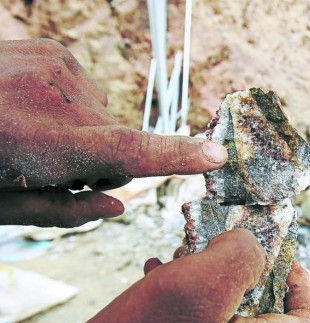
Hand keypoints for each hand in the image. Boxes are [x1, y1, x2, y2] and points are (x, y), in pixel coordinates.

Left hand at [0, 39, 227, 227]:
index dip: (176, 156)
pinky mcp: (52, 50)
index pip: (128, 151)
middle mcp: (58, 99)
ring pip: (104, 115)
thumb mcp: (3, 207)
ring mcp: (56, 68)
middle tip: (55, 166)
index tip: (215, 155)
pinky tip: (33, 106)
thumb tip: (118, 205)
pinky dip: (71, 104)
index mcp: (45, 145)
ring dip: (84, 131)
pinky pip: (87, 89)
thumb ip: (66, 212)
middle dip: (101, 161)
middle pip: (119, 141)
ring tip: (34, 131)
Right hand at [23, 229, 309, 322]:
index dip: (303, 282)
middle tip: (215, 248)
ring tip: (179, 260)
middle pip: (270, 316)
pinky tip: (158, 283)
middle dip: (245, 273)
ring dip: (213, 285)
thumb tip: (254, 245)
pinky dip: (191, 307)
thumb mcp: (190, 288)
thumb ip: (238, 257)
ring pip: (233, 322)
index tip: (276, 256)